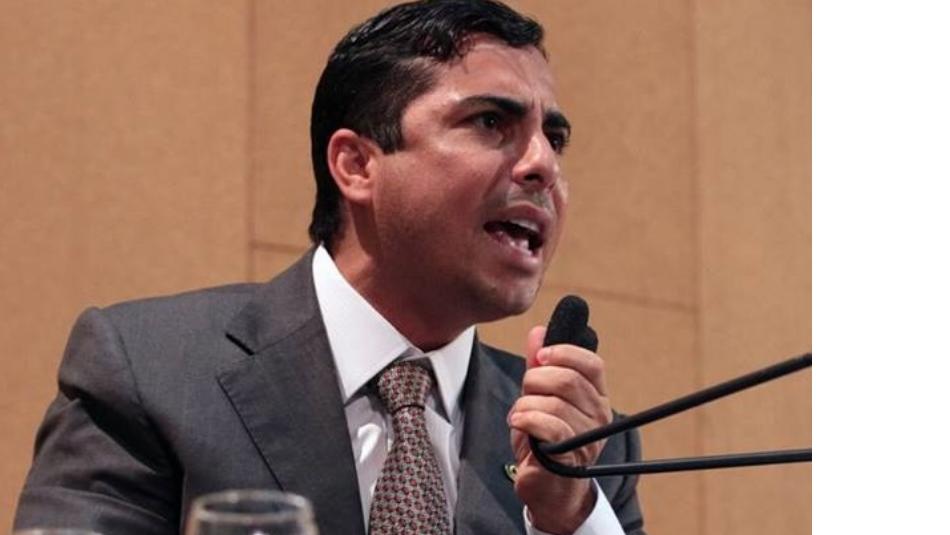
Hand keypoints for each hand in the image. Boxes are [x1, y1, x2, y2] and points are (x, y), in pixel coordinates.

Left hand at [508, 325, 612, 533]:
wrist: (545, 486)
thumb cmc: (543, 440)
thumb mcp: (539, 396)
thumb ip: (539, 365)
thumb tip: (538, 332)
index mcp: (596, 396)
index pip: (592, 363)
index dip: (564, 352)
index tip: (540, 355)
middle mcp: (599, 415)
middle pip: (567, 379)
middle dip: (536, 380)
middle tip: (525, 393)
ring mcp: (588, 437)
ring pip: (553, 403)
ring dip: (526, 405)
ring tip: (520, 416)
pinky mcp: (570, 457)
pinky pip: (549, 425)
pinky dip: (527, 419)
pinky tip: (519, 423)